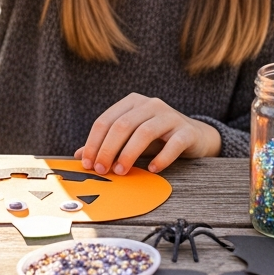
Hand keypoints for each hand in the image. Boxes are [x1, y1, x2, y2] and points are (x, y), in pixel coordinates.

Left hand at [75, 93, 222, 174]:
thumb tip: (79, 156)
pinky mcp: (187, 131)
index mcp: (132, 102)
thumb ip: (106, 145)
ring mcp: (170, 116)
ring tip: (121, 171)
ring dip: (129, 154)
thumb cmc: (156, 139)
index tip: (87, 163)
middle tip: (102, 170)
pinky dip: (161, 158)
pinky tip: (152, 169)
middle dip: (108, 149)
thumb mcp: (129, 139)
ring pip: (145, 132)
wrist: (194, 136)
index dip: (94, 143)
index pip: (106, 120)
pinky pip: (173, 144)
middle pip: (123, 125)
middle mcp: (150, 104)